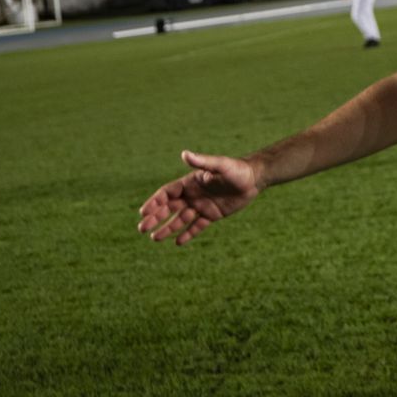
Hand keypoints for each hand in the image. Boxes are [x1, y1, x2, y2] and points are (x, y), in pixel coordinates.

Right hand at [136, 150, 261, 245]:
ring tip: (155, 239)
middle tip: (142, 229)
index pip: (167, 193)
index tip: (143, 212)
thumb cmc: (237, 169)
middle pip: (169, 208)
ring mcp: (202, 205)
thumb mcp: (219, 165)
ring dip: (167, 228)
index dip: (154, 202)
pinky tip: (177, 242)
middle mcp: (193, 194)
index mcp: (190, 182)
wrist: (254, 178)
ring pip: (180, 219)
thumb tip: (184, 153)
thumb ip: (202, 162)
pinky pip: (197, 226)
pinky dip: (187, 234)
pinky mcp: (212, 215)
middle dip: (155, 218)